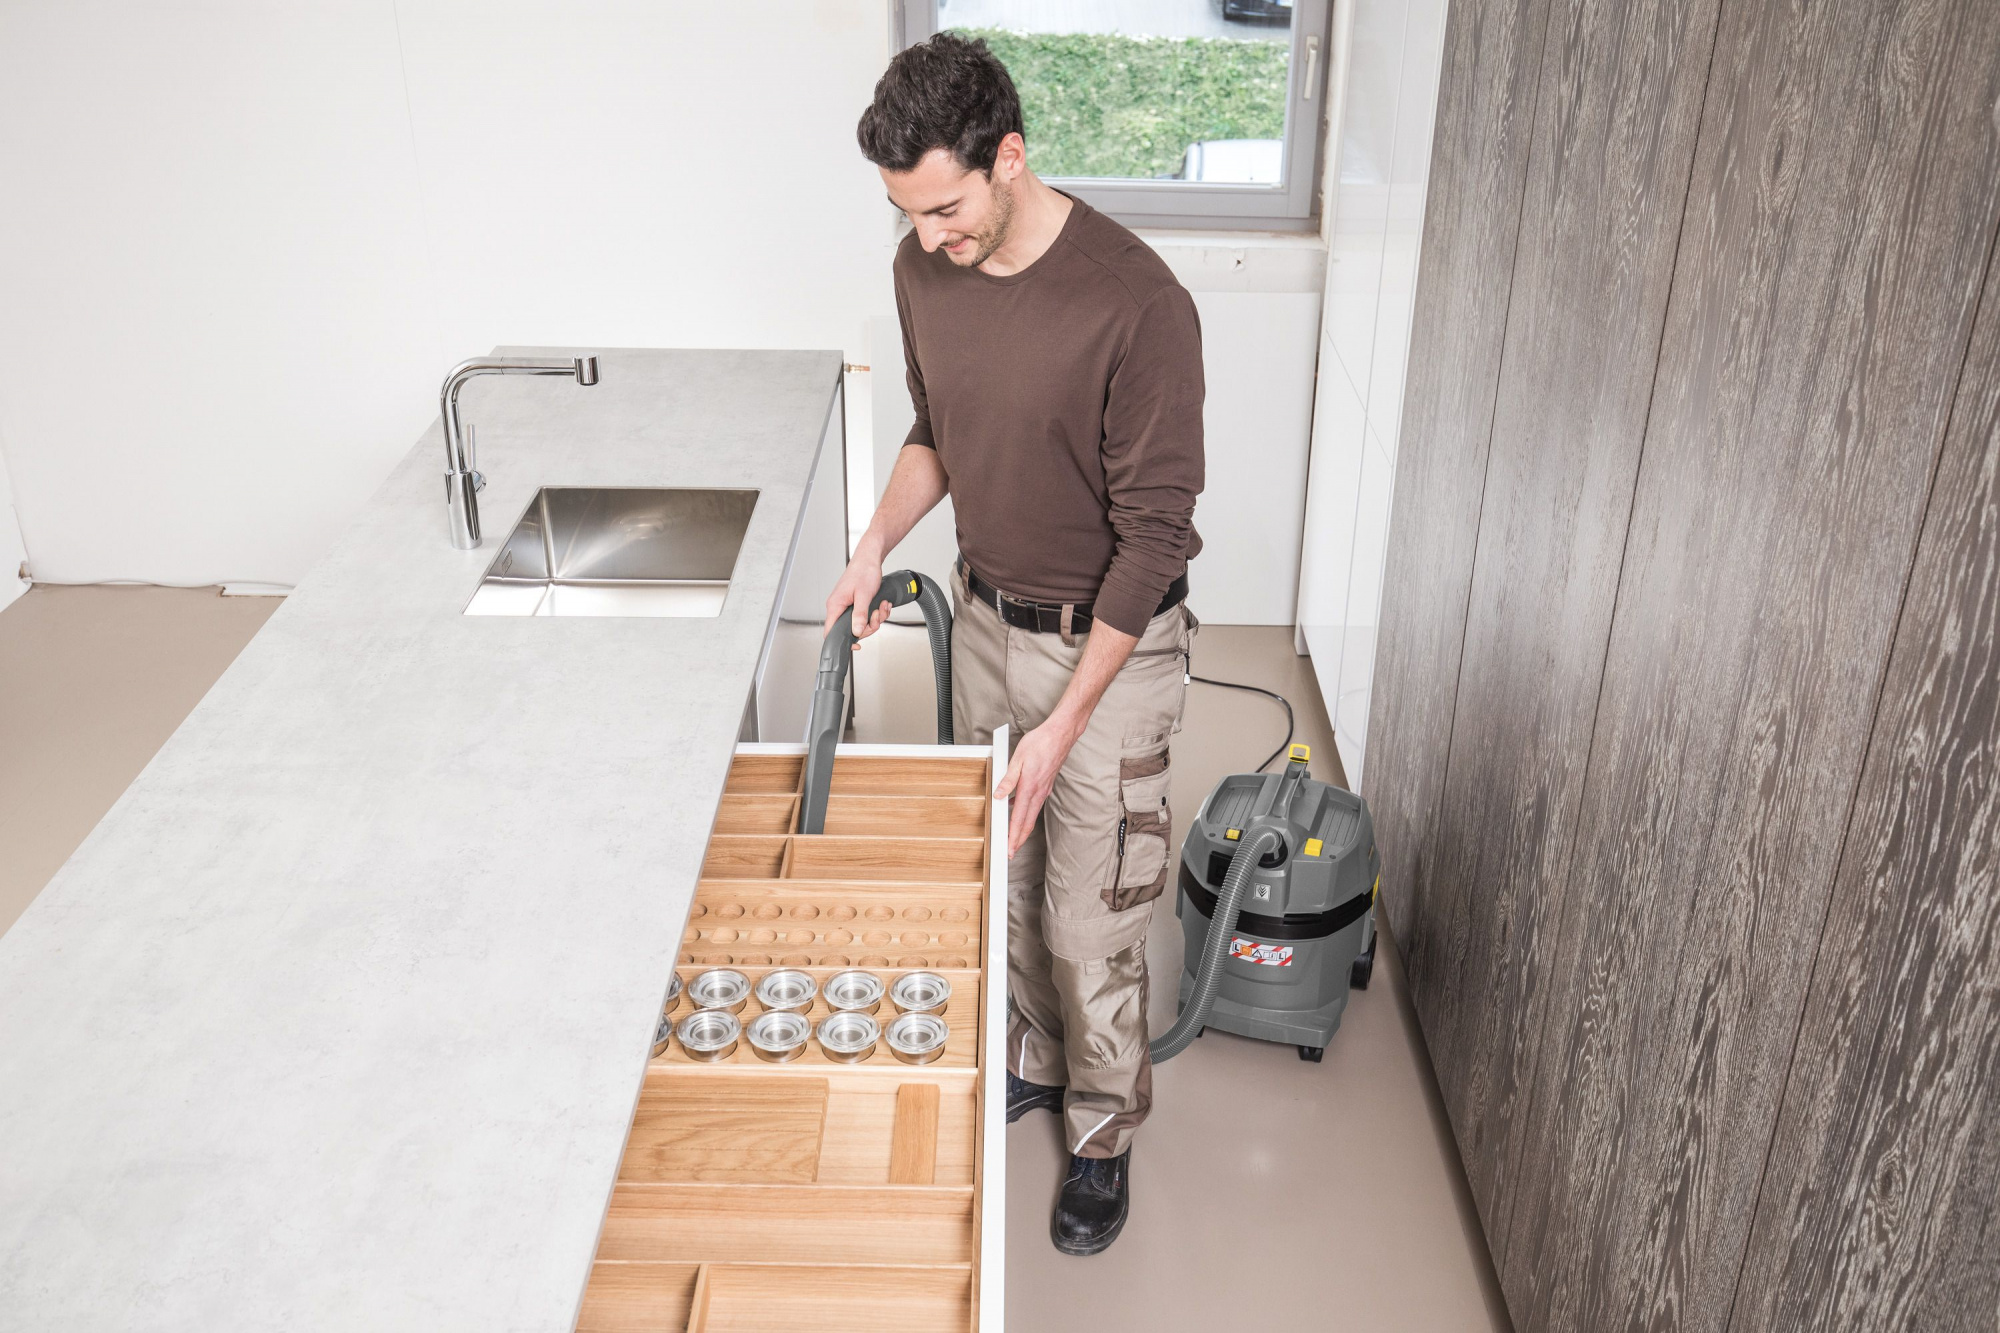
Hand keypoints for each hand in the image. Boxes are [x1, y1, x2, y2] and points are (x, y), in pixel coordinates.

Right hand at [824, 551, 889, 646]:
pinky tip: (881, 604)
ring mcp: (847, 606)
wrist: (869, 559)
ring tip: (881, 606)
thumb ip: (859, 615)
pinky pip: (865, 616)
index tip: (856, 644)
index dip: (842, 642)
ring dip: (875, 618)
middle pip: (850, 630)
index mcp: (835, 606)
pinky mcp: (855, 604)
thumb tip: (857, 632)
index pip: (830, 631)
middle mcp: (838, 607)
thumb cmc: (864, 572)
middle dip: (868, 626)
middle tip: (876, 615)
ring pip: (860, 623)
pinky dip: (875, 612)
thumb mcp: (864, 596)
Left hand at [993, 713, 1083, 854]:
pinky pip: (1035, 805)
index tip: (1009, 849)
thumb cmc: (1040, 743)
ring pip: (1032, 816)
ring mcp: (1044, 790)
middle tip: (1011, 853)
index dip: (1013, 836)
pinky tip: (1018, 811)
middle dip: (1018, 840)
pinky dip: (1027, 815)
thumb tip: (999, 796)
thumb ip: (1008, 779)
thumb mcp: (1018, 758)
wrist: (1061, 734)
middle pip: (1028, 823)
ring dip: (1023, 830)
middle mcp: (1039, 793)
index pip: (1019, 819)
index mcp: (1030, 788)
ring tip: (1014, 839)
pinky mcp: (1046, 786)